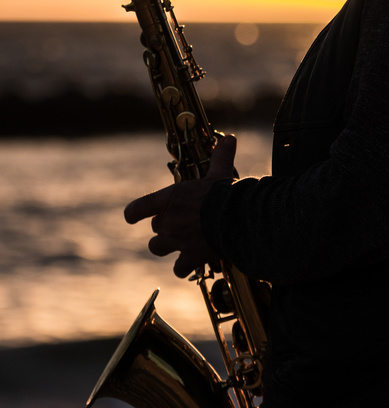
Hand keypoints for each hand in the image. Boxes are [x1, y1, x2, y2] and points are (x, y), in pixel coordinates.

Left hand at [124, 133, 236, 277]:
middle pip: (154, 228)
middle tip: (180, 222)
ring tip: (178, 244)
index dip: (134, 213)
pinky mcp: (190, 258)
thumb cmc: (224, 193)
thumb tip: (230, 138)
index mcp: (168, 199)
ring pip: (157, 248)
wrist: (235, 220)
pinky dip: (183, 267)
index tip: (133, 216)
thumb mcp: (220, 171)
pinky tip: (191, 264)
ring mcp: (177, 241)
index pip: (136, 209)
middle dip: (164, 227)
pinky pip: (178, 269)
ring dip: (165, 247)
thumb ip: (221, 156)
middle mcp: (168, 222)